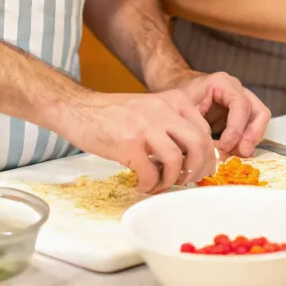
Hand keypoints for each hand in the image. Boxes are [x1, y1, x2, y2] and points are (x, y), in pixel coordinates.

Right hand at [57, 89, 215, 192]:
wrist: (79, 108)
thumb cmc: (115, 114)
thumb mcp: (151, 109)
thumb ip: (172, 125)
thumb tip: (193, 157)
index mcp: (173, 100)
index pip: (204, 130)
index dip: (206, 155)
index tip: (199, 169)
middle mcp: (163, 110)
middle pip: (199, 144)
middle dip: (197, 169)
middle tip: (186, 181)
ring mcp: (145, 126)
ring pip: (176, 160)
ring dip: (171, 180)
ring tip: (160, 183)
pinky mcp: (127, 144)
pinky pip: (150, 173)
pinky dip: (149, 185)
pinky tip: (141, 183)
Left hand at [161, 70, 270, 157]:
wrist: (174, 98)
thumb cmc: (177, 103)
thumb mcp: (182, 113)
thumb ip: (198, 128)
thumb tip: (216, 151)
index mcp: (222, 83)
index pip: (240, 104)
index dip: (236, 128)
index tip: (225, 146)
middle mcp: (236, 89)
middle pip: (258, 111)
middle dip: (252, 134)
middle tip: (242, 152)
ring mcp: (242, 99)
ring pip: (260, 119)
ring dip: (252, 139)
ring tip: (238, 154)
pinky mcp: (242, 114)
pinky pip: (253, 127)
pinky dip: (247, 140)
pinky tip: (235, 151)